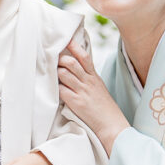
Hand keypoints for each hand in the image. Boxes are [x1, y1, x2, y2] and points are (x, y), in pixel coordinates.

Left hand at [58, 41, 128, 155]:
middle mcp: (88, 81)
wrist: (111, 124)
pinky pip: (62, 90)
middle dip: (59, 60)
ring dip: (56, 73)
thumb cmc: (103, 106)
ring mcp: (82, 91)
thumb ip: (88, 76)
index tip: (66, 40)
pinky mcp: (77, 102)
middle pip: (70, 62)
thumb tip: (74, 66)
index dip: (74, 46)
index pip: (84, 56)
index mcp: (94, 76)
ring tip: (52, 75)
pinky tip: (54, 90)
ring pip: (64, 74)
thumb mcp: (99, 86)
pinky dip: (56, 88)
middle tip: (53, 62)